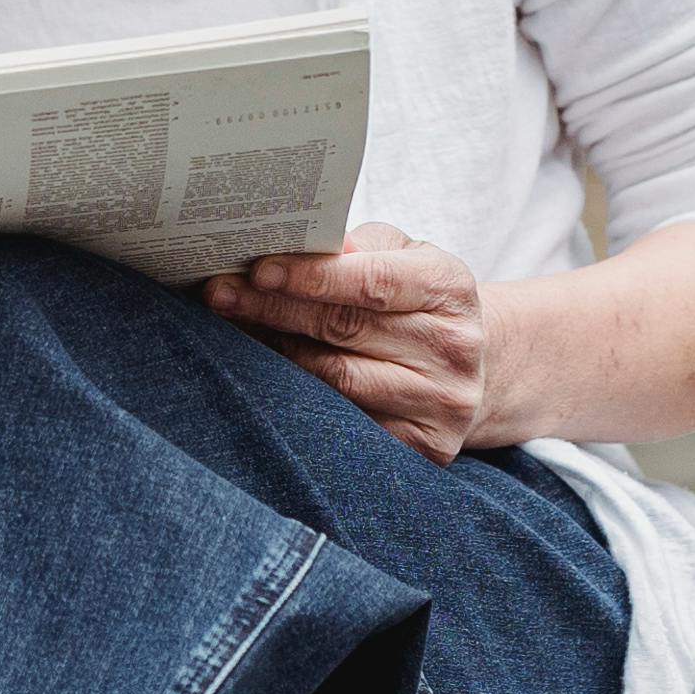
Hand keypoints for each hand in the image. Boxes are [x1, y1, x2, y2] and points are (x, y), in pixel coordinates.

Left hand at [204, 226, 499, 457]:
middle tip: (220, 295)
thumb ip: (358, 248)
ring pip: (339, 381)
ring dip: (279, 356)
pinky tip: (269, 380)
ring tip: (236, 331)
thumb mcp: (404, 257)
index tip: (256, 270)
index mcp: (450, 288)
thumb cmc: (418, 301)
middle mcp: (452, 347)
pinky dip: (302, 400)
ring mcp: (441, 402)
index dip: (310, 276)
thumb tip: (298, 247)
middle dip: (275, 308)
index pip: (372, 281)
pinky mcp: (425, 446)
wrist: (474, 366)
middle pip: (346, 328)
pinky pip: (347, 423)